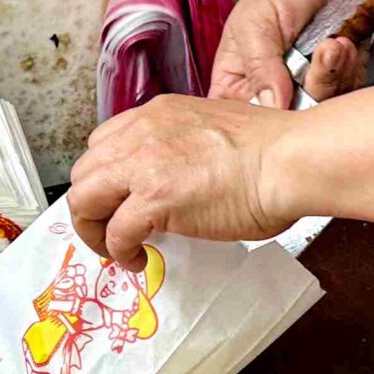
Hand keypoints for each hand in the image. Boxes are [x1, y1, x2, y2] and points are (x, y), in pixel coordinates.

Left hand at [67, 94, 300, 262]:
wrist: (289, 160)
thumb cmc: (272, 151)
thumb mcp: (213, 131)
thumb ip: (185, 148)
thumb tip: (180, 181)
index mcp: (158, 114)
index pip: (103, 144)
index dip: (106, 178)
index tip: (118, 200)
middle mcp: (142, 133)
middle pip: (85, 172)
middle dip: (92, 206)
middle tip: (112, 229)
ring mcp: (144, 165)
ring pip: (85, 200)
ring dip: (94, 230)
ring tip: (117, 248)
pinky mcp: (154, 199)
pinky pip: (115, 232)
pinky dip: (119, 251)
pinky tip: (138, 259)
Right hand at [208, 0, 372, 108]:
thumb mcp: (256, 22)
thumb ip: (259, 66)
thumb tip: (271, 105)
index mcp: (237, 78)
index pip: (236, 116)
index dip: (255, 119)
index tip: (279, 100)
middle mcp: (270, 89)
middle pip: (285, 119)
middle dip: (308, 90)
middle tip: (319, 55)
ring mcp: (304, 89)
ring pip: (318, 110)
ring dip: (332, 74)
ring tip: (334, 42)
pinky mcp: (337, 83)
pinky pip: (345, 95)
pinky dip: (349, 69)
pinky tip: (345, 44)